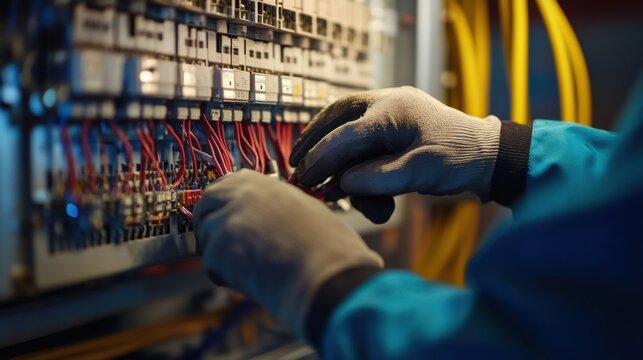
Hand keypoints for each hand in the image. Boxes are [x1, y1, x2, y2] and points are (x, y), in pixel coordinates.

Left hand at [193, 170, 382, 338]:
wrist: (328, 274)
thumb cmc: (329, 248)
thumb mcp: (304, 210)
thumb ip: (276, 209)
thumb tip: (265, 222)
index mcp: (265, 182)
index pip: (229, 184)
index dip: (226, 204)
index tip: (229, 219)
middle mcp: (242, 193)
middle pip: (207, 203)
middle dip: (209, 224)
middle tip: (221, 248)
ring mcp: (226, 219)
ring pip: (207, 237)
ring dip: (220, 254)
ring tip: (252, 269)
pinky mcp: (217, 248)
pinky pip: (211, 266)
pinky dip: (227, 278)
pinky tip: (254, 281)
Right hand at [289, 86, 500, 221]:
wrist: (487, 156)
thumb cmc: (458, 159)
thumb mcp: (419, 172)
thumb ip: (378, 179)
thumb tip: (342, 183)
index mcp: (394, 109)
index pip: (347, 134)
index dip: (323, 158)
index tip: (305, 179)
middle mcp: (386, 105)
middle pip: (337, 118)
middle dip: (314, 143)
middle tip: (295, 166)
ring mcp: (388, 114)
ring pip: (345, 129)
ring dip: (336, 159)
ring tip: (330, 190)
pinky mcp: (391, 129)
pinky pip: (361, 140)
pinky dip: (353, 164)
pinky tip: (355, 188)